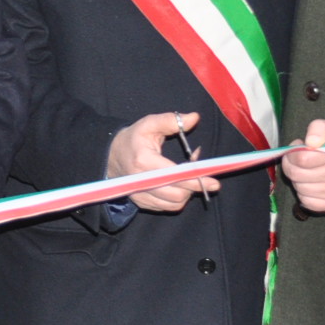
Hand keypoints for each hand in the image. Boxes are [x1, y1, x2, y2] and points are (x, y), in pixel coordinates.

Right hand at [107, 111, 222, 212]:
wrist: (110, 157)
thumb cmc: (133, 139)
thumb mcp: (149, 124)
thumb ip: (171, 120)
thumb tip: (194, 118)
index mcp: (143, 161)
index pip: (175, 175)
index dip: (196, 179)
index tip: (214, 182)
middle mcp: (140, 182)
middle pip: (177, 194)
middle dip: (195, 186)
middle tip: (202, 172)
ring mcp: (140, 195)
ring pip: (175, 203)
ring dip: (188, 192)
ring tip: (190, 177)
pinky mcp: (142, 202)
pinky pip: (168, 207)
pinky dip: (179, 198)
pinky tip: (180, 184)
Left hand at [282, 120, 324, 214]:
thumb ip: (319, 128)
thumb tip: (311, 142)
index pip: (302, 159)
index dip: (294, 152)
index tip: (299, 147)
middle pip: (297, 175)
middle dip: (291, 165)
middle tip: (297, 159)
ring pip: (299, 188)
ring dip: (297, 179)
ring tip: (306, 170)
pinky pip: (306, 202)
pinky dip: (303, 193)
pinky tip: (311, 183)